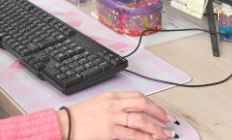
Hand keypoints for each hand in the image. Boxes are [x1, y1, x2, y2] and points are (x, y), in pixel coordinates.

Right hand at [58, 92, 175, 139]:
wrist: (63, 124)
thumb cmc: (78, 117)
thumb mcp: (98, 104)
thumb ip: (114, 107)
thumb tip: (130, 114)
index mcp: (111, 96)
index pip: (137, 96)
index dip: (152, 103)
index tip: (160, 111)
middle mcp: (113, 104)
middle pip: (142, 104)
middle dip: (158, 112)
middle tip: (168, 120)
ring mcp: (112, 116)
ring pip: (140, 120)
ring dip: (155, 128)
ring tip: (164, 134)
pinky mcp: (109, 130)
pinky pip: (132, 134)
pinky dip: (144, 137)